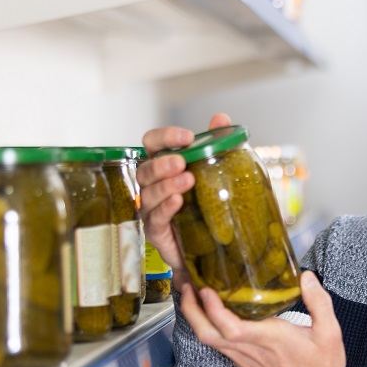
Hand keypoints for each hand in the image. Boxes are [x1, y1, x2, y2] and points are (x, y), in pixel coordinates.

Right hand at [136, 113, 231, 277]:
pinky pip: (156, 218)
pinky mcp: (157, 232)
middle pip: (145, 169)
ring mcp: (152, 209)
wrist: (213, 247)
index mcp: (165, 167)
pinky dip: (166, 208)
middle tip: (182, 162)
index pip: (153, 144)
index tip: (186, 137)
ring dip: (166, 185)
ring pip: (149, 194)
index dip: (165, 137)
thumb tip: (221, 118)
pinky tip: (178, 202)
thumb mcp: (217, 172)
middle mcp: (154, 186)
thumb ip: (217, 144)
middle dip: (162, 164)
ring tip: (187, 181)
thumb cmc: (208, 207)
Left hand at [178, 271, 359, 366]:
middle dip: (191, 310)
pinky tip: (213, 315)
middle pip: (207, 333)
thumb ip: (319, 302)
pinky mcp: (244, 365)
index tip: (204, 288)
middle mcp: (250, 350)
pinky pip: (218, 346)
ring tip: (194, 295)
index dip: (212, 308)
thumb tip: (307, 277)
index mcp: (269, 340)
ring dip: (196, 318)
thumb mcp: (330, 333)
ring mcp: (244, 360)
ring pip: (209, 341)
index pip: (229, 326)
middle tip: (185, 286)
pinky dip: (209, 328)